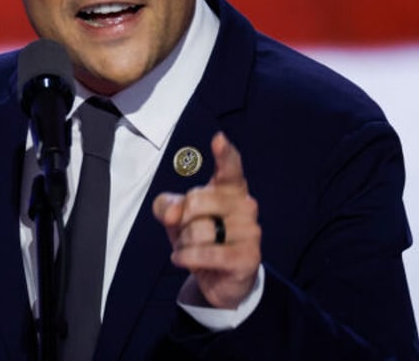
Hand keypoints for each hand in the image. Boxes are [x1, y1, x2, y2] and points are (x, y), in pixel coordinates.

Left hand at [152, 132, 260, 308]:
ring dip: (184, 244)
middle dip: (181, 221)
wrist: (219, 278)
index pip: (230, 166)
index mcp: (230, 188)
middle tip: (187, 233)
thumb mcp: (176, 217)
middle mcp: (245, 205)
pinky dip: (187, 258)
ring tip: (190, 249)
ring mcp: (251, 231)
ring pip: (199, 230)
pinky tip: (184, 260)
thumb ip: (168, 206)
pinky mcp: (248, 256)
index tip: (218, 139)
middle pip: (196, 200)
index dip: (224, 153)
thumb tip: (175, 214)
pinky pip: (205, 253)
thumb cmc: (199, 237)